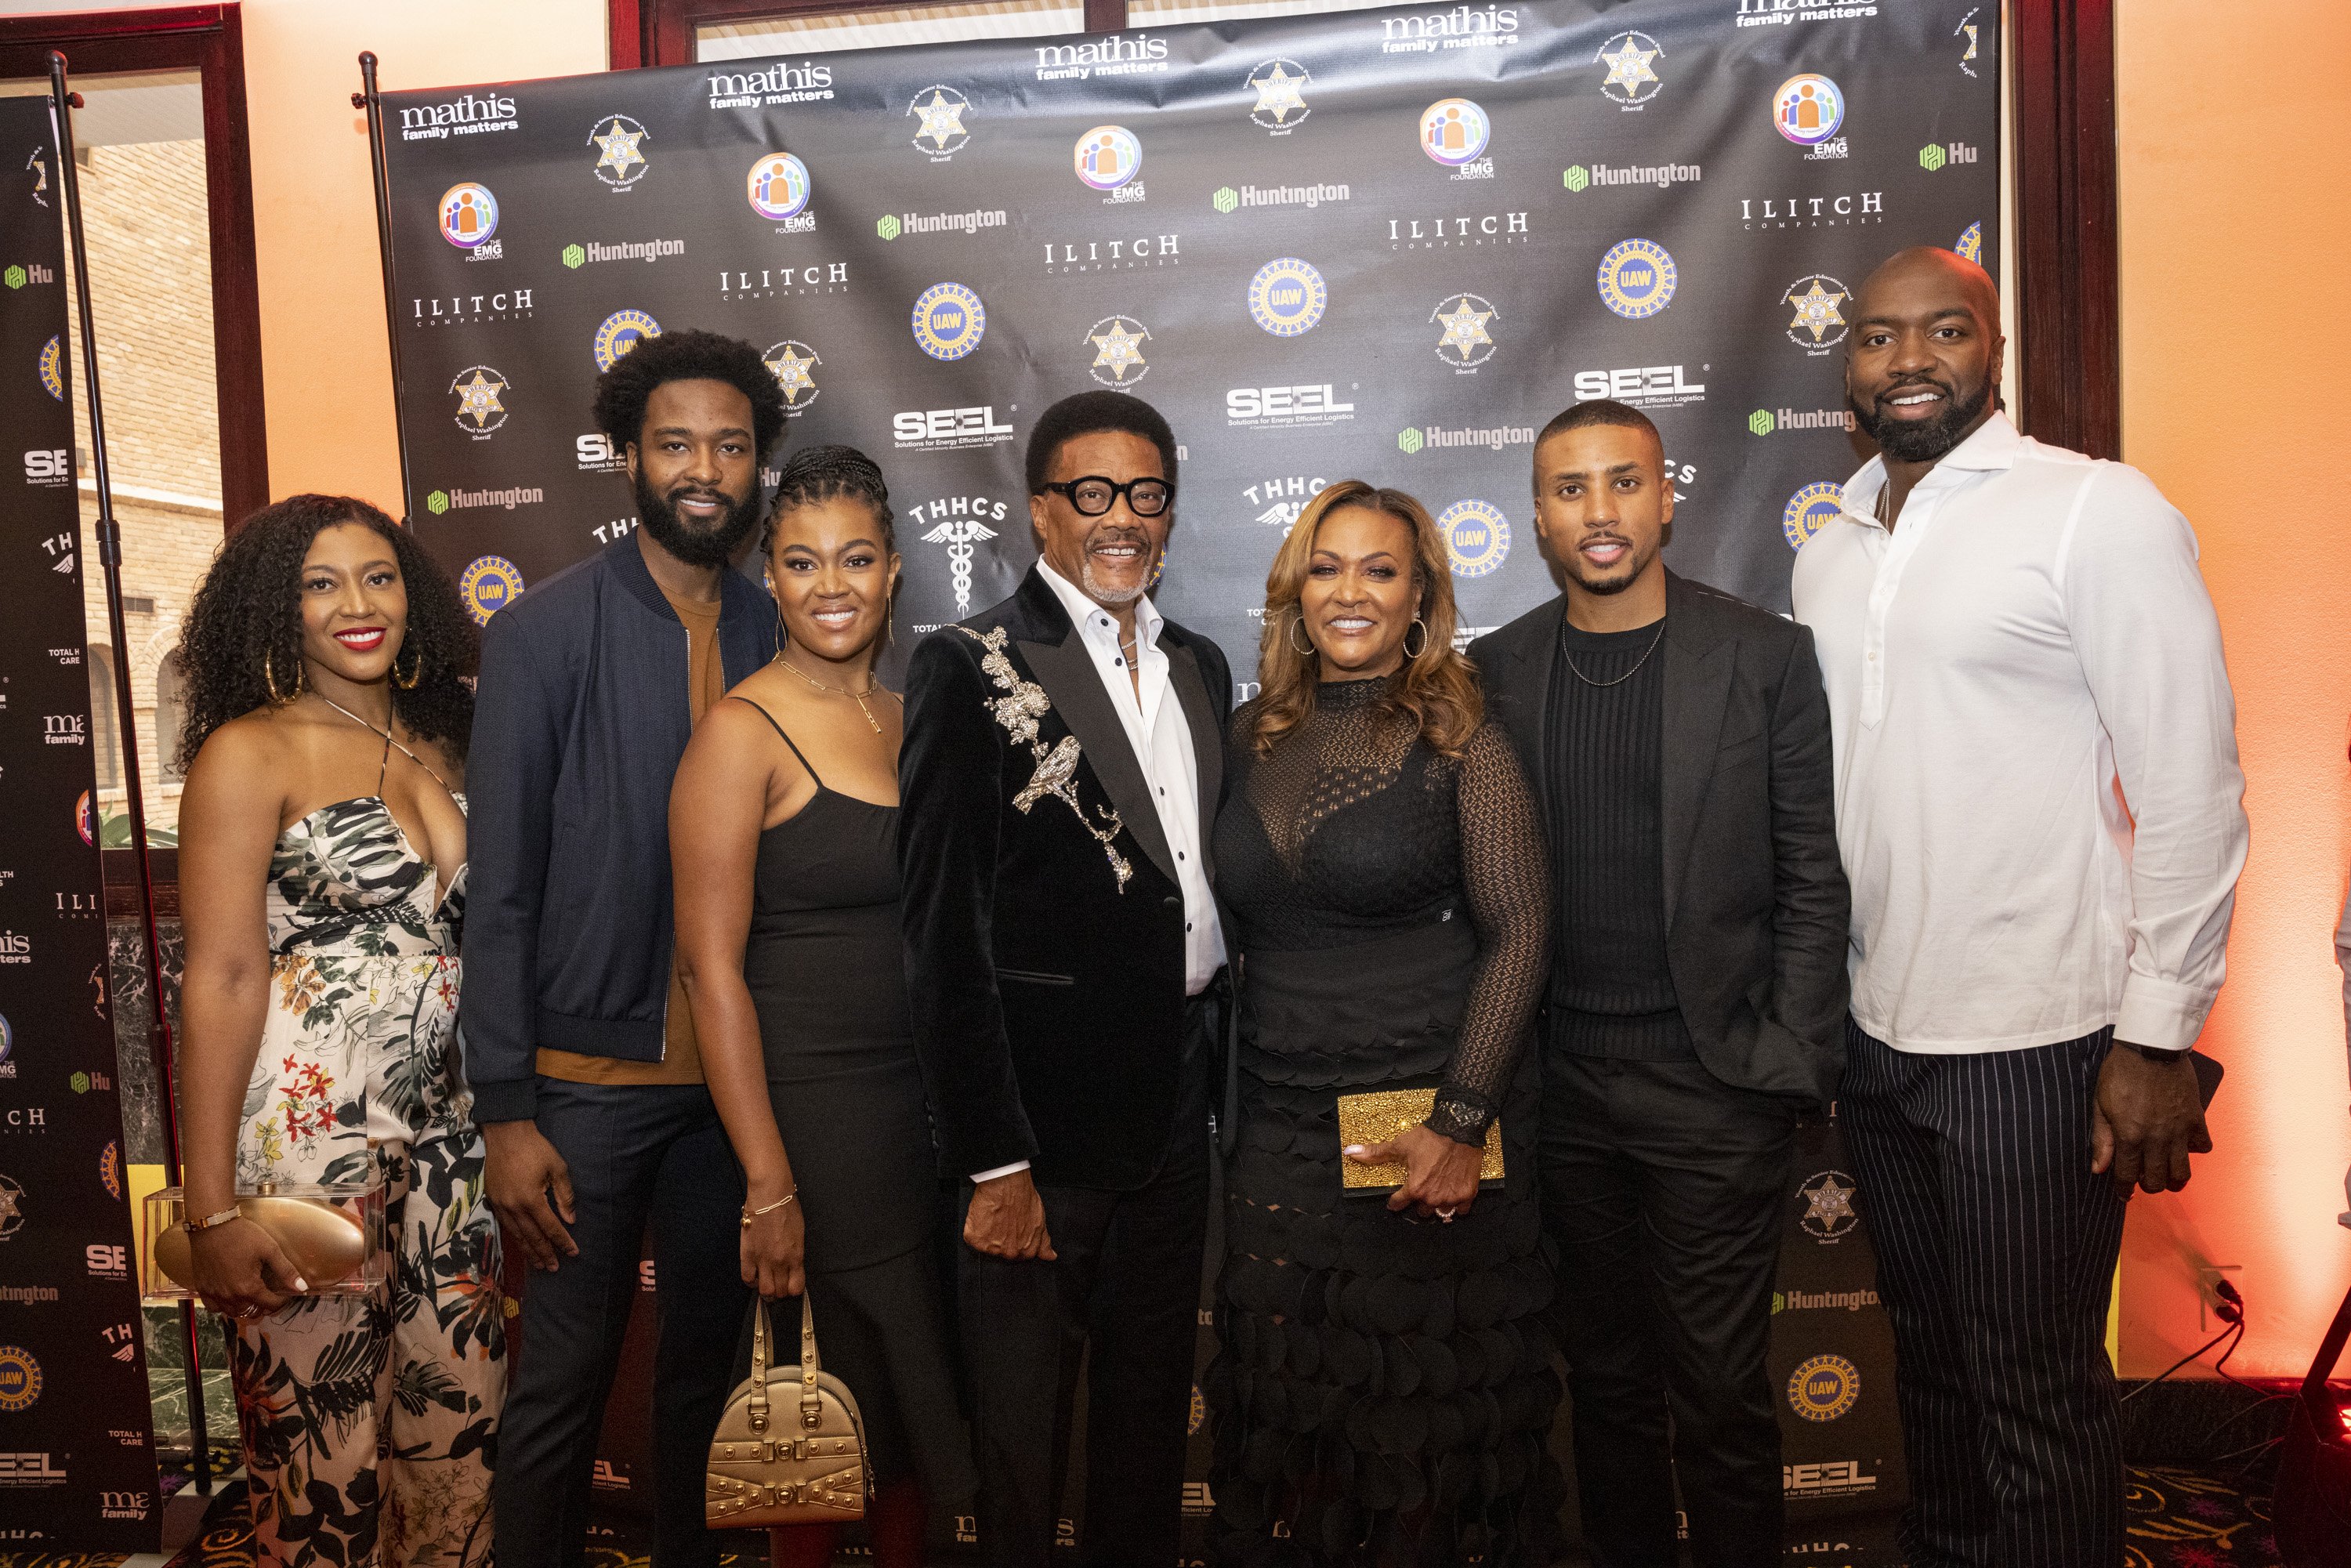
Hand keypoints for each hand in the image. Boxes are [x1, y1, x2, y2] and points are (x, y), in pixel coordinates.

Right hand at [189, 1217, 303, 1320]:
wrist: (212, 1226)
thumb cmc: (241, 1235)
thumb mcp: (270, 1249)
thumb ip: (286, 1271)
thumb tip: (302, 1287)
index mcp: (249, 1288)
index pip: (271, 1305)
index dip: (283, 1301)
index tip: (286, 1294)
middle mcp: (231, 1296)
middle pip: (253, 1312)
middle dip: (265, 1305)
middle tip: (270, 1294)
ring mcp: (214, 1294)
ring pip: (234, 1313)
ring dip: (246, 1308)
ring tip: (253, 1295)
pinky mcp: (202, 1289)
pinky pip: (214, 1308)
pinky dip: (224, 1306)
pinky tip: (231, 1295)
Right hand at [483, 1119, 578, 1269]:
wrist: (505, 1134)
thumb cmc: (536, 1149)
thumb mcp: (557, 1168)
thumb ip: (565, 1196)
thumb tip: (570, 1220)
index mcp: (531, 1199)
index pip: (550, 1227)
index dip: (562, 1241)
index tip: (573, 1253)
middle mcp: (513, 1207)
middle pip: (531, 1237)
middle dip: (544, 1254)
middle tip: (554, 1268)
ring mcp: (500, 1205)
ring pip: (516, 1235)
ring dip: (528, 1251)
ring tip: (538, 1264)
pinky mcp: (492, 1200)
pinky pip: (505, 1225)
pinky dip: (515, 1238)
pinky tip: (521, 1244)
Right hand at [740, 1190, 805, 1299]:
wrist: (770, 1195)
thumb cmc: (788, 1209)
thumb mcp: (800, 1234)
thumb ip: (796, 1254)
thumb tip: (792, 1267)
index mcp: (796, 1256)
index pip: (796, 1288)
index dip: (794, 1290)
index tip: (791, 1286)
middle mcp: (780, 1261)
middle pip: (780, 1292)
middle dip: (780, 1293)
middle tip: (778, 1286)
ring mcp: (762, 1259)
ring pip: (764, 1290)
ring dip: (766, 1291)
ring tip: (767, 1285)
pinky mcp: (747, 1254)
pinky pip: (747, 1278)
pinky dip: (751, 1282)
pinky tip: (755, 1277)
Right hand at [964, 1169, 1054, 1259]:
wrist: (1006, 1184)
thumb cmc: (1023, 1198)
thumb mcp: (1040, 1221)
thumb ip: (1044, 1243)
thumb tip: (1050, 1256)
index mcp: (1027, 1250)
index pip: (1021, 1255)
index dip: (1016, 1241)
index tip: (1014, 1231)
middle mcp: (1010, 1252)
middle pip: (1004, 1253)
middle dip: (1002, 1240)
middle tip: (1003, 1222)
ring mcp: (992, 1248)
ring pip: (988, 1247)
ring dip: (989, 1235)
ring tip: (994, 1218)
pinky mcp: (976, 1240)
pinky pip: (973, 1240)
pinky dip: (975, 1229)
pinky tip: (984, 1217)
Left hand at [1346, 1123, 1482, 1218]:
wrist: (1459, 1128)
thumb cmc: (1429, 1137)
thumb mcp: (1400, 1145)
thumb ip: (1375, 1153)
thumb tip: (1349, 1152)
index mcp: (1414, 1188)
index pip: (1399, 1204)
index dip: (1395, 1202)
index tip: (1395, 1201)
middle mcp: (1432, 1197)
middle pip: (1422, 1211)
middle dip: (1419, 1203)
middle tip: (1420, 1191)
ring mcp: (1451, 1197)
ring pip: (1440, 1212)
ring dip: (1437, 1206)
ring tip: (1435, 1194)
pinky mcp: (1468, 1194)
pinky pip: (1462, 1210)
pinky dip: (1458, 1205)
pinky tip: (1453, 1195)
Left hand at [2091, 1044, 2211, 1193]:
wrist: (2150, 1047)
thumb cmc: (2120, 1072)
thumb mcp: (2100, 1104)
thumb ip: (2101, 1139)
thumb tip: (2099, 1169)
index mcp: (2129, 1136)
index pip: (2127, 1176)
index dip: (2123, 1189)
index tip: (2123, 1194)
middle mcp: (2156, 1138)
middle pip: (2157, 1179)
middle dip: (2149, 1186)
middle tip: (2144, 1180)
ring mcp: (2179, 1129)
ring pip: (2182, 1171)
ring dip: (2174, 1178)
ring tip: (2167, 1174)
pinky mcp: (2196, 1118)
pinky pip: (2203, 1146)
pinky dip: (2196, 1150)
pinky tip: (2185, 1146)